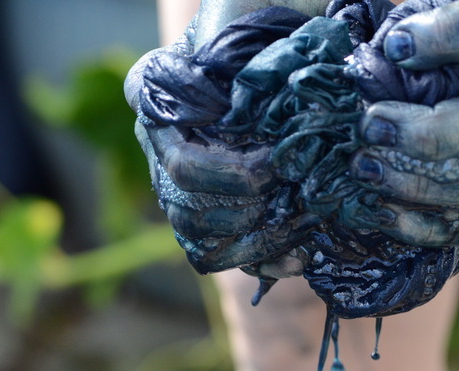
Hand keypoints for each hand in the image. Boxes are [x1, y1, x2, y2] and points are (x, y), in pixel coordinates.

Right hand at [124, 9, 325, 278]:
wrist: (279, 40)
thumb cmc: (261, 18)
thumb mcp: (244, 16)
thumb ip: (230, 48)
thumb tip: (238, 109)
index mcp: (154, 99)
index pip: (180, 162)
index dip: (230, 175)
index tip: (277, 165)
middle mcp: (158, 144)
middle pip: (189, 209)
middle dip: (251, 210)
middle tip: (300, 197)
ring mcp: (181, 181)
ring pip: (202, 238)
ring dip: (258, 239)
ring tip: (304, 225)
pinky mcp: (213, 208)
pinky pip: (225, 253)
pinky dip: (264, 259)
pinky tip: (300, 254)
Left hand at [342, 0, 458, 246]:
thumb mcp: (452, 7)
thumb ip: (420, 20)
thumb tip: (372, 58)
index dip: (450, 36)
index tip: (395, 47)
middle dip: (430, 133)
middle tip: (370, 127)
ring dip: (420, 183)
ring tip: (366, 171)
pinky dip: (427, 225)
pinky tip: (383, 214)